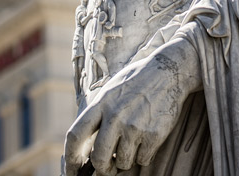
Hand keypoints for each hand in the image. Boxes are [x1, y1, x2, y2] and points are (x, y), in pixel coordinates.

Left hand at [64, 37, 201, 175]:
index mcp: (101, 103)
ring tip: (133, 142)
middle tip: (108, 168)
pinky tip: (147, 139)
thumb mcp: (111, 91)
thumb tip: (85, 147)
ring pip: (123, 162)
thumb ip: (98, 114)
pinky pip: (143, 160)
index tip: (71, 170)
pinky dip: (144, 155)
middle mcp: (115, 116)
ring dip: (126, 160)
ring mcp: (135, 126)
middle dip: (102, 168)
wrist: (169, 72)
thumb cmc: (137, 82)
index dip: (70, 158)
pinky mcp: (154, 135)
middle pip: (99, 158)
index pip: (76, 135)